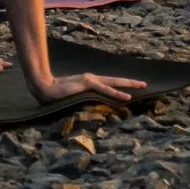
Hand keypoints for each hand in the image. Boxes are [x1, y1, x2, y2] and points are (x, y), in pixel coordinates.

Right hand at [28, 70, 148, 105]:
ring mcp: (90, 80)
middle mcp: (91, 78)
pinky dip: (117, 94)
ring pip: (114, 83)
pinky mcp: (87, 84)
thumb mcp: (71, 98)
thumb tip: (86, 109)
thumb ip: (80, 100)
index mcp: (88, 82)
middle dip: (131, 82)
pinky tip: (127, 97)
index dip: (120, 86)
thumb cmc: (55, 95)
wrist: (44, 89)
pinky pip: (105, 90)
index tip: (132, 88)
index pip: (108, 84)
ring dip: (129, 85)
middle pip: (115, 81)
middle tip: (145, 84)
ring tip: (142, 86)